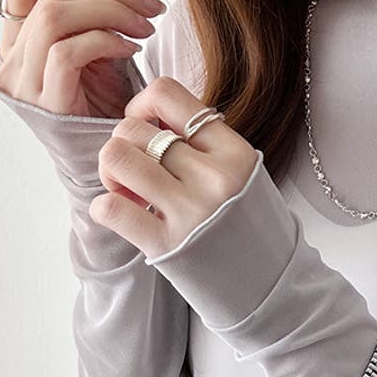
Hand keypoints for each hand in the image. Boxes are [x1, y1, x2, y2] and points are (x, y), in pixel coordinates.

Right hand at [0, 0, 166, 117]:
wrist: (111, 158)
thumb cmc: (105, 103)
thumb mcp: (94, 47)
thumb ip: (83, 11)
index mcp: (18, 38)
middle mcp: (11, 56)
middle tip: (153, 6)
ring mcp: (23, 81)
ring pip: (56, 15)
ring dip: (112, 11)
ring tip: (147, 26)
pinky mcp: (45, 102)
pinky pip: (68, 51)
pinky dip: (105, 40)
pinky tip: (132, 48)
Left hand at [89, 75, 259, 259]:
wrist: (271, 283)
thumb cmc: (251, 224)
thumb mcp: (243, 171)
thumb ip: (204, 143)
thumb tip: (150, 117)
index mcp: (235, 152)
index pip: (167, 94)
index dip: (141, 105)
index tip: (147, 128)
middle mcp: (214, 177)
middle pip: (133, 129)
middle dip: (123, 145)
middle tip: (137, 169)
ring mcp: (190, 211)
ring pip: (116, 158)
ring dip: (111, 172)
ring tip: (127, 190)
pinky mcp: (166, 246)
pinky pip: (108, 207)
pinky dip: (105, 208)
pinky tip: (125, 215)